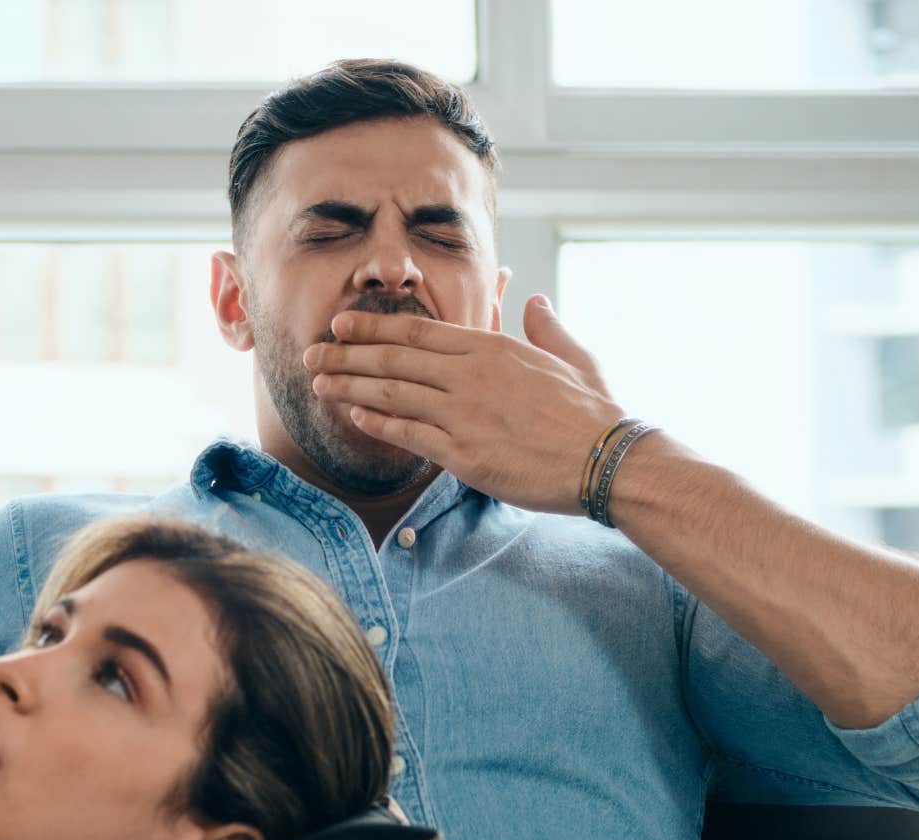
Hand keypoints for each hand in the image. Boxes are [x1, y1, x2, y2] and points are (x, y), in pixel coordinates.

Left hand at [305, 295, 625, 514]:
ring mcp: (465, 415)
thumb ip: (546, 328)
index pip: (418, 333)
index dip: (373, 328)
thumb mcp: (574, 357)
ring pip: (393, 395)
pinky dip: (377, 424)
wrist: (607, 460)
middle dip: (346, 355)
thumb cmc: (594, 413)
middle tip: (310, 353)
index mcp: (493, 350)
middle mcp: (471, 377)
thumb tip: (535, 300)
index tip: (341, 324)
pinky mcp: (464, 455)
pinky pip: (409, 435)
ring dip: (350, 387)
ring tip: (318, 384)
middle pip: (394, 360)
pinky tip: (352, 417)